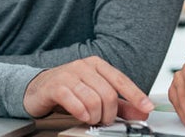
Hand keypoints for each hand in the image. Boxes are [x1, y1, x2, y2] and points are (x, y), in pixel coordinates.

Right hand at [22, 56, 153, 124]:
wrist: (37, 89)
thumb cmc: (69, 90)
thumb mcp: (96, 95)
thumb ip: (120, 104)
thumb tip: (142, 112)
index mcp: (97, 65)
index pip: (121, 80)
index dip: (136, 96)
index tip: (147, 108)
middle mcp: (84, 66)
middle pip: (108, 94)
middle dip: (110, 113)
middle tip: (105, 120)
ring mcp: (69, 74)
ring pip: (93, 100)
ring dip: (95, 116)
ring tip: (92, 119)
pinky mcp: (55, 86)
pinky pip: (75, 102)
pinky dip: (82, 114)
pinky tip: (82, 116)